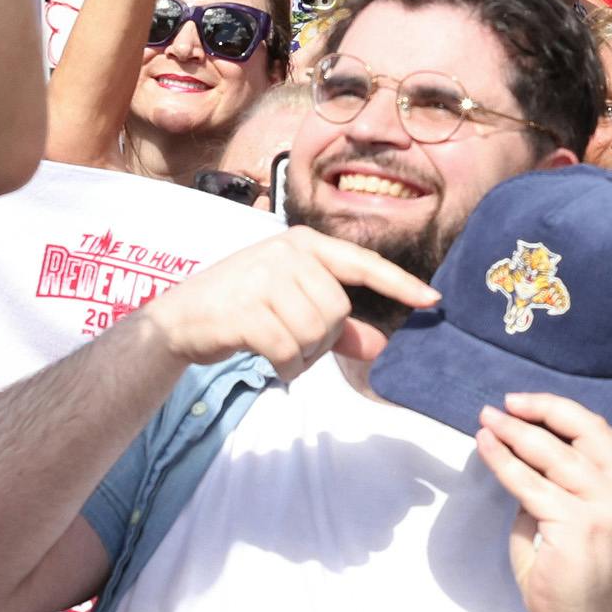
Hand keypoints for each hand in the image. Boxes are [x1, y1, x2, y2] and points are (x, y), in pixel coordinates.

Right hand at [142, 226, 440, 381]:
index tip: (432, 300)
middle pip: (337, 312)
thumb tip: (379, 347)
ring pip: (315, 334)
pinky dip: (285, 367)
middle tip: (292, 341)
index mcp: (303, 244)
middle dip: (322, 339)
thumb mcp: (290, 307)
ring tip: (277, 349)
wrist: (180, 318)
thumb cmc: (242, 308)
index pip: (362, 263)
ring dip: (301, 356)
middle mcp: (286, 253)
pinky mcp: (247, 309)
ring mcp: (264, 277)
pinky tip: (269, 362)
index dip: (399, 284)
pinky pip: (288, 350)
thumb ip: (337, 326)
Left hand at [472, 393, 611, 611]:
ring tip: (487, 421)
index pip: (599, 431)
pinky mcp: (578, 524)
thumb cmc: (567, 570)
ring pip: (553, 455)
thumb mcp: (567, 513)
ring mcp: (606, 509)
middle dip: (538, 412)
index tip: (524, 402)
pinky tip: (486, 447)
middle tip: (502, 405)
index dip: (561, 409)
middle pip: (583, 433)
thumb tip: (520, 441)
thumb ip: (555, 479)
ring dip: (514, 433)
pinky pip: (530, 483)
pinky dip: (503, 461)